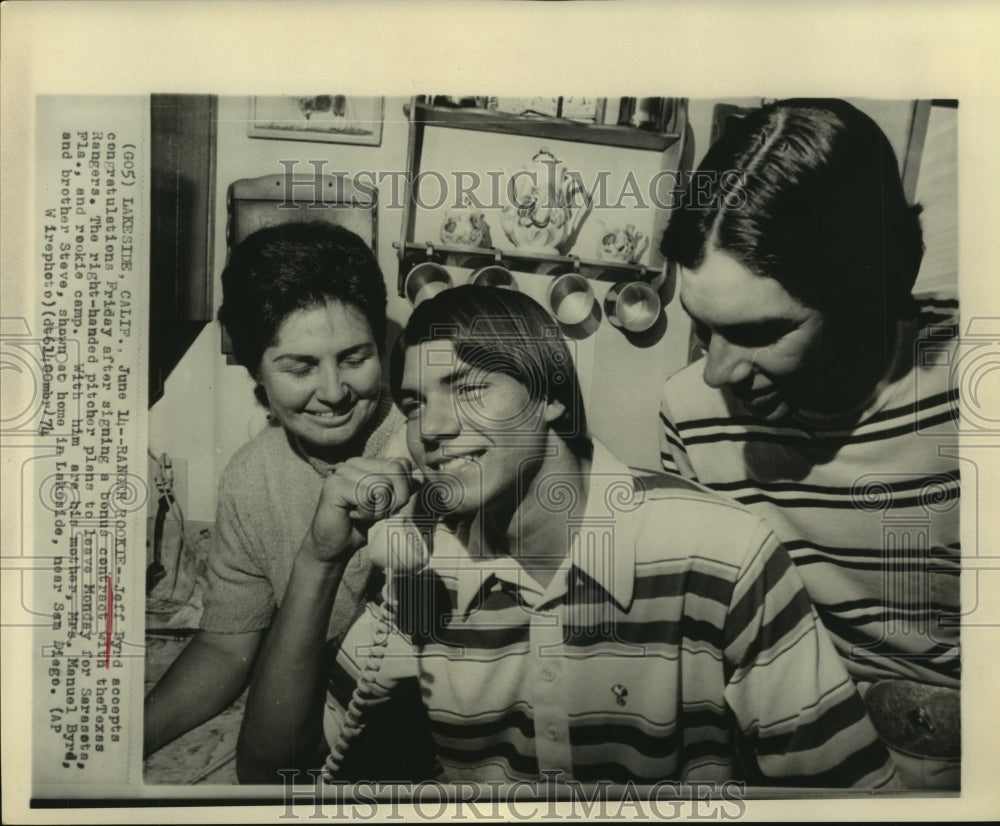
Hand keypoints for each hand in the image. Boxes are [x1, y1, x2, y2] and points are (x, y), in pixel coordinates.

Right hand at [306, 457, 422, 562]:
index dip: (404, 488)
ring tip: (362, 514)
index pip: (402, 463)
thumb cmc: (360, 526)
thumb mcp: (387, 506)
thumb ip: (402, 490)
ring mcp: (342, 471)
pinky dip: (367, 512)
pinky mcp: (334, 485)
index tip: (388, 505)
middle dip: (396, 498)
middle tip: (378, 512)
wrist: (334, 547)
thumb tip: (421, 477)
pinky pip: (368, 495)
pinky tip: (353, 516)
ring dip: (378, 508)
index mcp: (367, 463)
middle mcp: (354, 462)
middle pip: (396, 469)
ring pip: (383, 484)